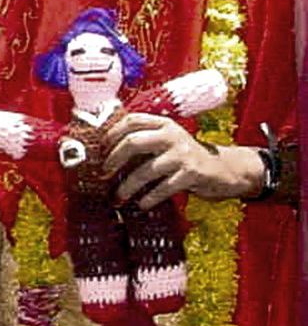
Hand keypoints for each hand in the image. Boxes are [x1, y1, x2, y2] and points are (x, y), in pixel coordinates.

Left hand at [102, 113, 264, 208]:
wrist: (225, 170)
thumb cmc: (186, 157)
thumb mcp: (167, 142)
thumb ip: (144, 142)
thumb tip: (106, 154)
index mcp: (164, 124)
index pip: (131, 121)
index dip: (111, 133)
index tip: (99, 149)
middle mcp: (172, 135)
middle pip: (133, 142)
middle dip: (113, 160)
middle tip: (103, 174)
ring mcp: (182, 154)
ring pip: (145, 170)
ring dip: (128, 186)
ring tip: (118, 197)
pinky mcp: (192, 173)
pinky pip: (163, 188)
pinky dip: (149, 198)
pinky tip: (140, 204)